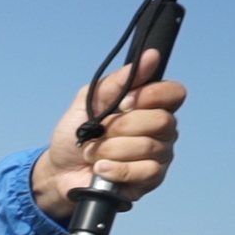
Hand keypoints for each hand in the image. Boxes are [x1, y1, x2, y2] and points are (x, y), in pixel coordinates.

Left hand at [32, 49, 186, 219]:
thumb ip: (118, 81)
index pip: (174, 93)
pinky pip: (146, 171)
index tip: (122, 103)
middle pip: (161, 121)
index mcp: (150, 105)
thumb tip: (150, 56)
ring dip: (112, 149)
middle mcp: (161, 129)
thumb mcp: (89, 101)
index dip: (151, 96)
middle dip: (122, 127)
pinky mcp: (151, 178)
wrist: (59, 170)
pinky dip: (117, 169)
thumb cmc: (76, 133)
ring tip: (93, 153)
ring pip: (150, 147)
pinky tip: (101, 169)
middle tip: (100, 132)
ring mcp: (159, 154)